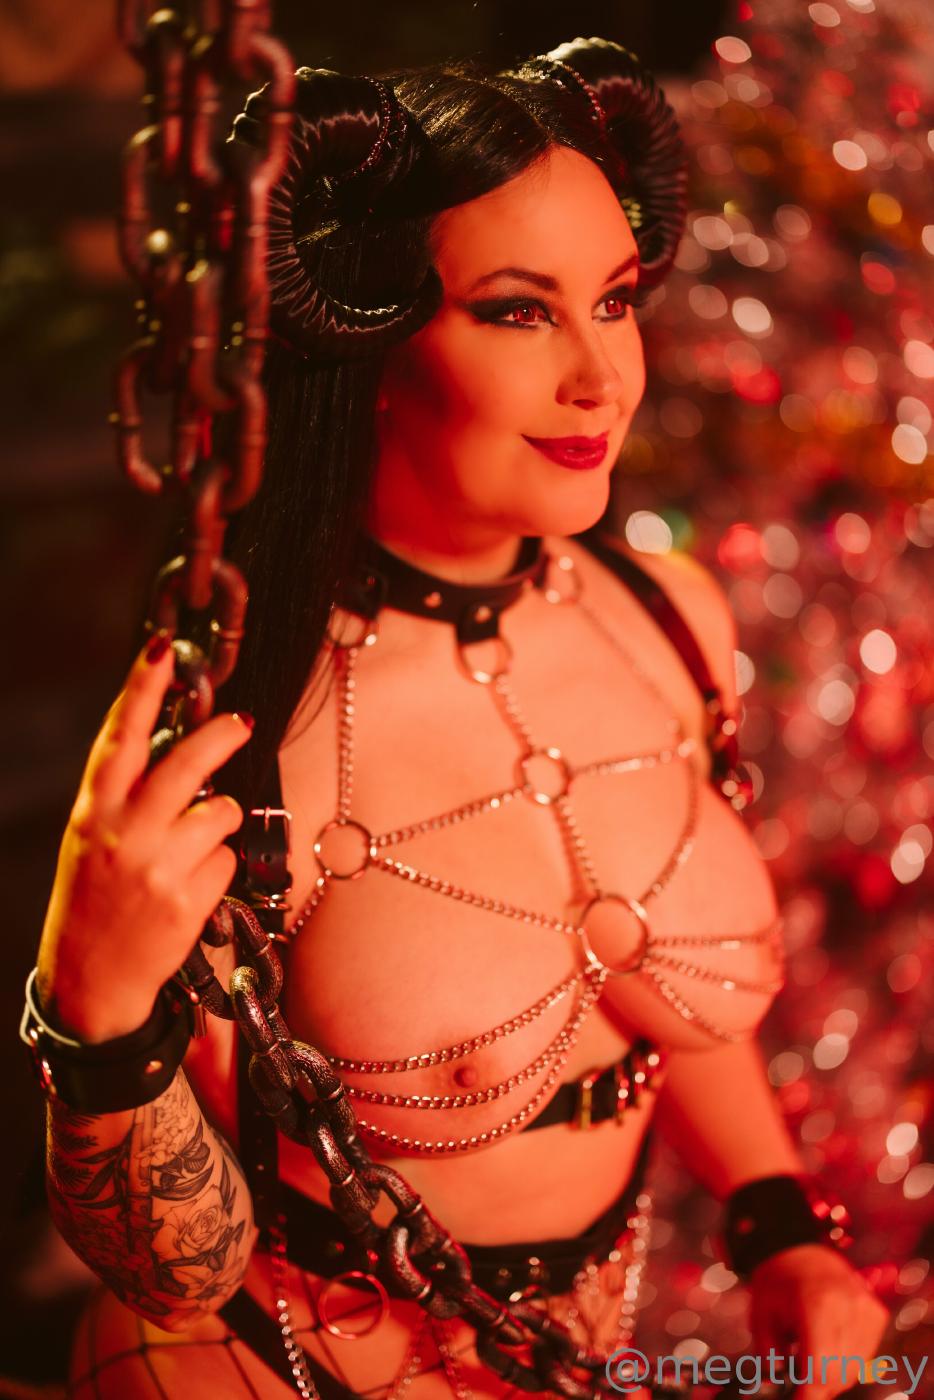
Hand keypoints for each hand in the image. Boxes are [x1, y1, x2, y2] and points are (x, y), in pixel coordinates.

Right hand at [36, 633, 253, 1041]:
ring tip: (195, 844)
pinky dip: (218, 867)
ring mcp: (157, 866)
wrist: (89, 981)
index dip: (143, 686)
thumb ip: (125, 795)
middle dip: (220, 734)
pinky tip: (191, 888)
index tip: (163, 647)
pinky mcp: (188, 898)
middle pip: (186, 762)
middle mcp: (124, 832)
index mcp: (94, 810)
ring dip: (221, 821)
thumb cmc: (92, 900)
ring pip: (221, 811)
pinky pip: (227, 858)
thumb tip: (173, 745)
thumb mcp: (90, 838)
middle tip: (240, 722)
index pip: (120, 735)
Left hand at [748, 1243, 889, 1397]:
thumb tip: (780, 1385)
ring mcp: (866, 1310)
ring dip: (832, 1375)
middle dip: (817, 1386)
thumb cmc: (777, 1277)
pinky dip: (845, 1361)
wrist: (799, 1246)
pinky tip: (826, 1347)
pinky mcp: (876, 1313)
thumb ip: (769, 1354)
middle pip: (838, 1373)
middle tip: (799, 1382)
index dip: (807, 1394)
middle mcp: (848, 1308)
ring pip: (853, 1369)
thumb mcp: (761, 1313)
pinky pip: (864, 1355)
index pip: (820, 1369)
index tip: (797, 1398)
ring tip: (810, 1358)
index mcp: (817, 1305)